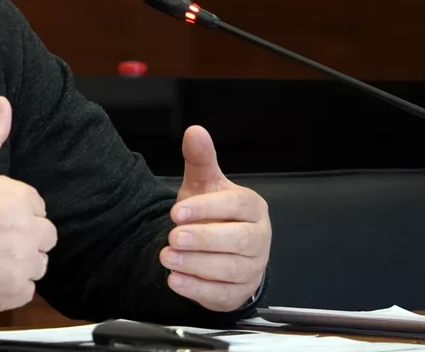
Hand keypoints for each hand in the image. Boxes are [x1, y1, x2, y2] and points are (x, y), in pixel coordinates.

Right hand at [0, 97, 57, 310]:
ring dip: (18, 262)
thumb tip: (3, 103)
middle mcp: (28, 232)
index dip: (12, 209)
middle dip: (22, 235)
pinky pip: (26, 291)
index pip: (35, 205)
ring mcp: (21, 266)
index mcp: (20, 198)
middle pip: (43, 235)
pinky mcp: (12, 294)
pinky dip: (8, 287)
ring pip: (37, 264)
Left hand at [160, 126, 270, 311]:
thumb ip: (200, 160)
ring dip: (197, 265)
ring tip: (166, 257)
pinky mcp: (238, 293)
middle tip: (173, 237)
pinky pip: (222, 294)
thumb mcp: (203, 184)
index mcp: (252, 208)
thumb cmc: (211, 212)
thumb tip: (195, 131)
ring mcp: (252, 268)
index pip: (236, 206)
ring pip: (231, 269)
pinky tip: (175, 280)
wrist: (214, 247)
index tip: (176, 212)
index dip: (207, 209)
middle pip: (239, 241)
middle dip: (204, 239)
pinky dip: (198, 289)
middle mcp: (258, 239)